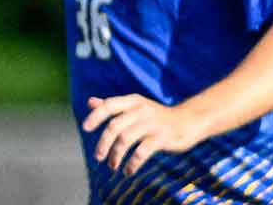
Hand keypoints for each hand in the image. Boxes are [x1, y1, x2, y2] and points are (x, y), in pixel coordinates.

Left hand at [81, 94, 206, 175]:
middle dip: (104, 143)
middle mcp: (141, 110)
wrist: (188, 120)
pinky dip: (133, 163)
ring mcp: (152, 123)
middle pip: (115, 126)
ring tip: (113, 166)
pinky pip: (142, 151)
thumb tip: (90, 102)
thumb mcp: (135, 107)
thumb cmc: (156, 115)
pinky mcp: (162, 138)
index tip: (85, 128)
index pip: (109, 106)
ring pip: (126, 139)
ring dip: (116, 155)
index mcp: (132, 101)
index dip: (96, 116)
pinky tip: (128, 171)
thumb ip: (113, 106)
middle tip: (98, 157)